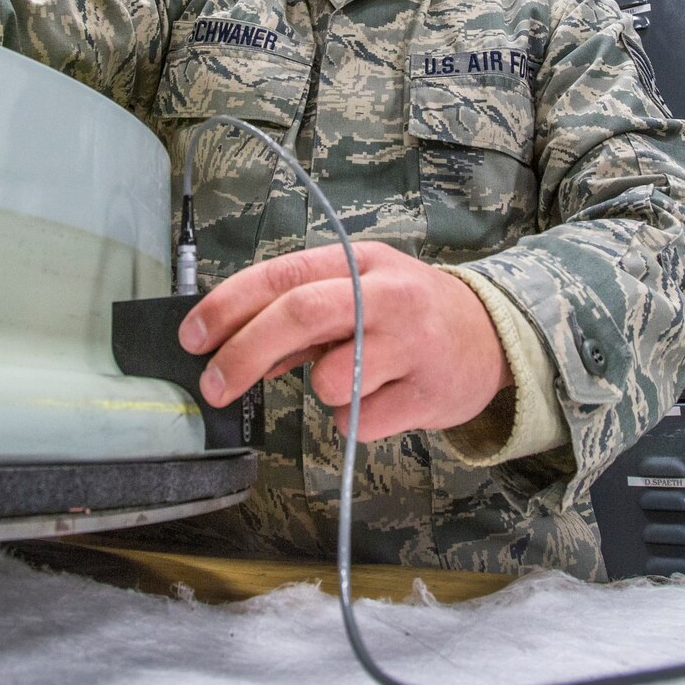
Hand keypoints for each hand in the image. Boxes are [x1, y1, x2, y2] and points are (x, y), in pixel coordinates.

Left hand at [179, 242, 513, 441]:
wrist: (494, 338)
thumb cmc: (409, 313)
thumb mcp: (359, 293)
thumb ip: (301, 316)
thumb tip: (231, 346)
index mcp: (361, 261)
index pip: (283, 275)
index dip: (229, 305)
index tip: (191, 337)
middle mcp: (387, 295)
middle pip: (300, 314)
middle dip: (243, 352)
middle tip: (213, 386)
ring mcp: (412, 344)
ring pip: (329, 381)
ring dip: (322, 389)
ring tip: (354, 378)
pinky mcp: (428, 395)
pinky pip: (358, 422)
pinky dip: (355, 419)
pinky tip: (384, 398)